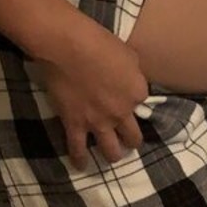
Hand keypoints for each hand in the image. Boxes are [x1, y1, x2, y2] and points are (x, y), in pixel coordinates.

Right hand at [31, 17, 148, 170]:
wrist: (66, 46)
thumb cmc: (97, 41)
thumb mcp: (127, 52)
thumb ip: (133, 71)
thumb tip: (131, 78)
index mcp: (137, 92)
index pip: (141, 102)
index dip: (133, 99)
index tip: (126, 98)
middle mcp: (122, 112)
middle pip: (133, 136)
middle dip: (131, 140)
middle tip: (128, 141)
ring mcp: (98, 122)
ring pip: (111, 150)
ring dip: (113, 155)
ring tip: (112, 156)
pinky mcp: (75, 125)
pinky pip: (78, 149)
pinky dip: (80, 159)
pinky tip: (82, 166)